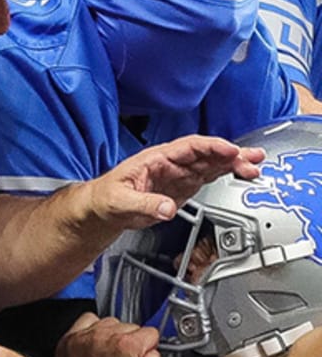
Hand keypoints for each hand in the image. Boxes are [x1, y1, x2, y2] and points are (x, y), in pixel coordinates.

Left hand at [53, 313, 161, 356]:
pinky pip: (85, 321)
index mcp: (125, 346)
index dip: (149, 348)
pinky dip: (93, 330)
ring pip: (108, 322)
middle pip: (129, 326)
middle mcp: (101, 336)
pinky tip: (96, 348)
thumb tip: (151, 349)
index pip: (150, 332)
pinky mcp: (67, 341)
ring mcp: (81, 337)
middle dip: (131, 343)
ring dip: (113, 336)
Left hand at [84, 136, 263, 229]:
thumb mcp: (120, 202)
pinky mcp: (182, 187)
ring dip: (233, 164)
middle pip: (205, 154)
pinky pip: (207, 176)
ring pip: (210, 164)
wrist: (101, 209)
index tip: (230, 151)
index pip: (189, 147)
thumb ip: (144, 204)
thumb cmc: (105, 199)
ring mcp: (177, 174)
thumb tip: (166, 208)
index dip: (211, 147)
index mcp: (155, 159)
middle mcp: (170, 163)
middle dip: (230, 155)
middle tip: (252, 160)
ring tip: (255, 166)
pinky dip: (225, 174)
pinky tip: (240, 174)